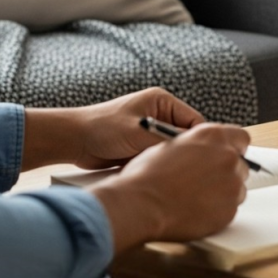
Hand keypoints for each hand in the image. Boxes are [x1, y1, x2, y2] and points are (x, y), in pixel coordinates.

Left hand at [21, 88, 204, 171]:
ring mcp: (152, 132)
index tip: (204, 160)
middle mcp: (160, 115)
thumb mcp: (139, 134)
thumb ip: (168, 141)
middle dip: (185, 154)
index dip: (200, 142)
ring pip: (173, 151)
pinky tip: (157, 176)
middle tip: (188, 172)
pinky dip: (159, 167)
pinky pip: (160, 159)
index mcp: (163, 102)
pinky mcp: (143, 147)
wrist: (73, 140)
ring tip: (168, 174)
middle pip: (186, 138)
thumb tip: (194, 151)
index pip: (195, 122)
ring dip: (170, 162)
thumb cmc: (103, 129)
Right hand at [89, 122, 251, 252]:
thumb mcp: (171, 145)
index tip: (223, 156)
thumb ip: (195, 145)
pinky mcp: (229, 210)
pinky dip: (218, 210)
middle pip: (240, 164)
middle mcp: (227, 157)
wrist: (141, 203)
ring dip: (223, 191)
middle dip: (225, 171)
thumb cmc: (147, 175)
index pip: (240, 138)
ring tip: (196, 196)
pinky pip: (230, 208)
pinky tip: (196, 209)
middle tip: (205, 180)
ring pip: (237, 187)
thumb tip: (202, 151)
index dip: (231, 148)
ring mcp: (231, 184)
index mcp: (212, 135)